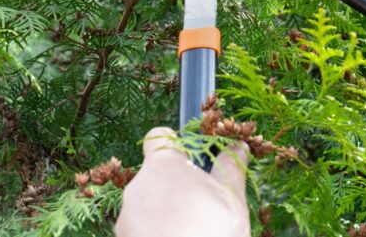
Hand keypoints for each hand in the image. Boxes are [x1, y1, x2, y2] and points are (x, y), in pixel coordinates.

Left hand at [115, 127, 250, 236]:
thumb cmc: (215, 232)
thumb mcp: (231, 197)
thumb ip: (231, 166)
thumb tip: (239, 144)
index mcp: (164, 166)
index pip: (158, 137)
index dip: (175, 144)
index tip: (191, 160)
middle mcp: (138, 186)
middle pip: (155, 173)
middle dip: (175, 182)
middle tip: (200, 203)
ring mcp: (126, 216)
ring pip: (147, 201)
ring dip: (164, 208)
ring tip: (189, 227)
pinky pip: (139, 225)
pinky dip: (153, 230)